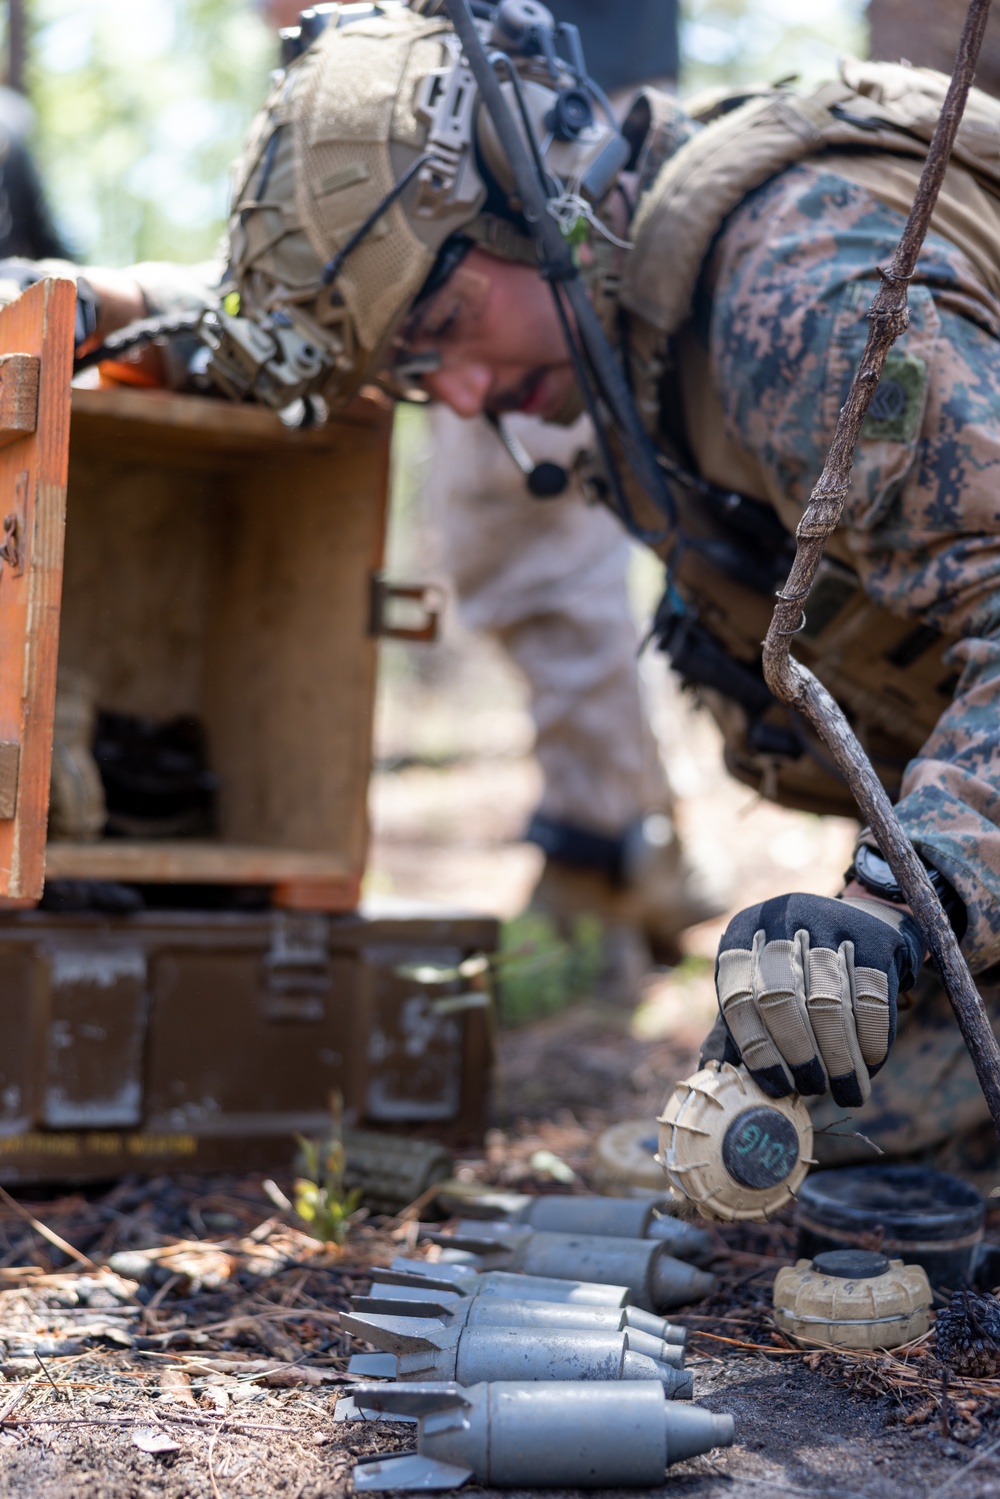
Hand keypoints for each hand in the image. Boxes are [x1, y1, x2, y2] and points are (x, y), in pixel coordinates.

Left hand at [702, 893, 922, 1107]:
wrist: (859, 925)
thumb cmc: (799, 968)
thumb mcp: (761, 980)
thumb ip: (739, 1023)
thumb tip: (719, 1074)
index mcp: (742, 935)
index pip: (738, 998)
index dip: (758, 1050)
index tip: (779, 1088)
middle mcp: (780, 920)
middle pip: (781, 999)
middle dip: (800, 1054)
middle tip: (815, 1089)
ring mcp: (828, 924)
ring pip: (828, 1002)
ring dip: (840, 1057)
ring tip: (847, 1090)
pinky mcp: (873, 937)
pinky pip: (871, 998)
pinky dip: (871, 1038)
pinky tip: (871, 1064)